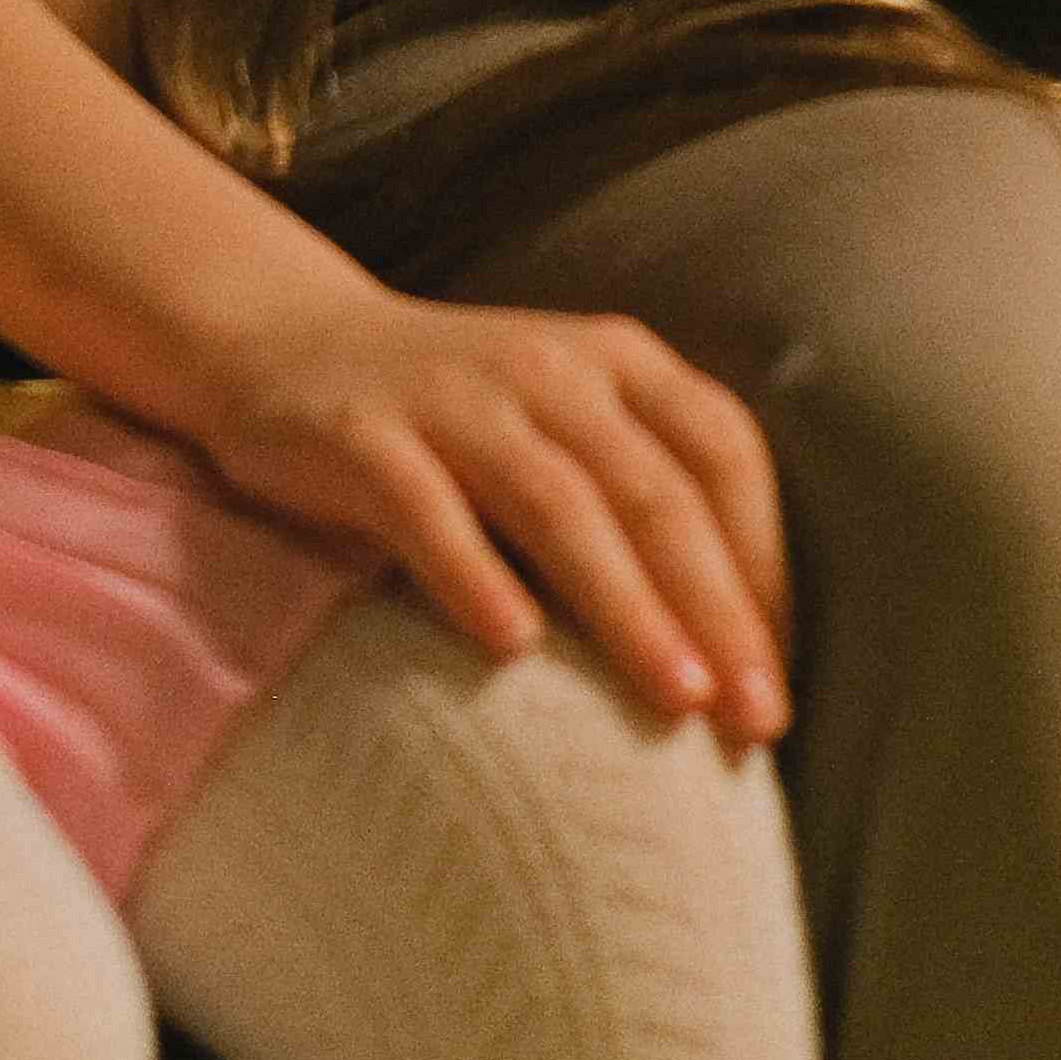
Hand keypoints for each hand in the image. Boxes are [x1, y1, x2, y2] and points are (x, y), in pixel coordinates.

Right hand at [175, 287, 794, 748]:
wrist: (283, 342)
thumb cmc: (458, 421)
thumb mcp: (567, 428)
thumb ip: (642, 504)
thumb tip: (738, 661)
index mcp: (619, 362)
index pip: (723, 456)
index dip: (763, 566)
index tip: (777, 678)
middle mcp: (549, 368)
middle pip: (656, 493)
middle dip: (717, 611)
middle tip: (755, 717)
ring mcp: (453, 397)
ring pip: (559, 504)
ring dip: (627, 605)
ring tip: (676, 696)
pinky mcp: (361, 434)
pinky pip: (425, 508)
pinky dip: (474, 573)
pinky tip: (512, 646)